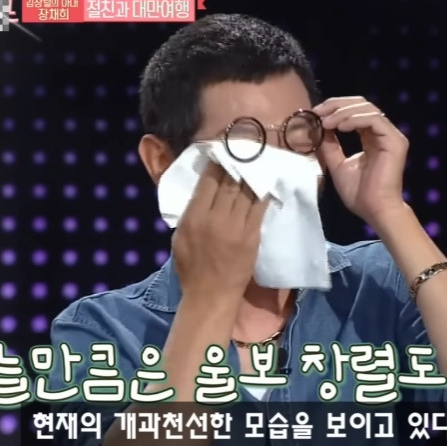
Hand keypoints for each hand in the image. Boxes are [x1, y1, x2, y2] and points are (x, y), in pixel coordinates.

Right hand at [172, 162, 269, 301]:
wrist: (211, 295)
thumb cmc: (191, 269)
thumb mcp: (180, 238)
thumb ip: (189, 214)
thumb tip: (201, 193)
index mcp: (194, 218)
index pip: (207, 183)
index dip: (216, 165)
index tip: (221, 153)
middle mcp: (215, 218)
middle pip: (228, 184)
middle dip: (236, 164)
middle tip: (241, 150)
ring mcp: (236, 227)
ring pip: (245, 192)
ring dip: (251, 174)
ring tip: (255, 160)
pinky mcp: (252, 236)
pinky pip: (259, 208)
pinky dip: (263, 193)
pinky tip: (266, 182)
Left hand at [314, 96, 408, 227]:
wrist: (374, 210)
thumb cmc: (359, 193)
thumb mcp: (337, 165)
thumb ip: (330, 146)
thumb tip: (317, 128)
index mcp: (372, 138)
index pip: (355, 112)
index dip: (334, 109)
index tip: (315, 114)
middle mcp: (383, 134)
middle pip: (362, 104)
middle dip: (337, 105)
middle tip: (318, 112)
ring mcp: (391, 136)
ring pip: (368, 109)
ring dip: (343, 112)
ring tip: (326, 122)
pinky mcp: (395, 141)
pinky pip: (374, 120)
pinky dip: (355, 119)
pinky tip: (340, 126)